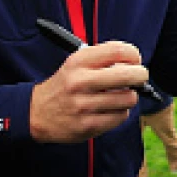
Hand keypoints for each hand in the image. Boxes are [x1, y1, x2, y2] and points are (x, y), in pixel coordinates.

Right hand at [30, 42, 147, 143]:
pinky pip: (121, 116)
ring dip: (129, 97)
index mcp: (78, 62)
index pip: (118, 50)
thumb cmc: (65, 86)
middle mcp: (80, 82)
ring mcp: (83, 105)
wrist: (35, 113)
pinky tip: (110, 110)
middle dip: (141, 76)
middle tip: (139, 78)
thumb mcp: (76, 64)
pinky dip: (120, 113)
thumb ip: (103, 60)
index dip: (134, 55)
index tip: (135, 60)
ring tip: (119, 96)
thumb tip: (135, 63)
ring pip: (128, 98)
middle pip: (128, 75)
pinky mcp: (87, 125)